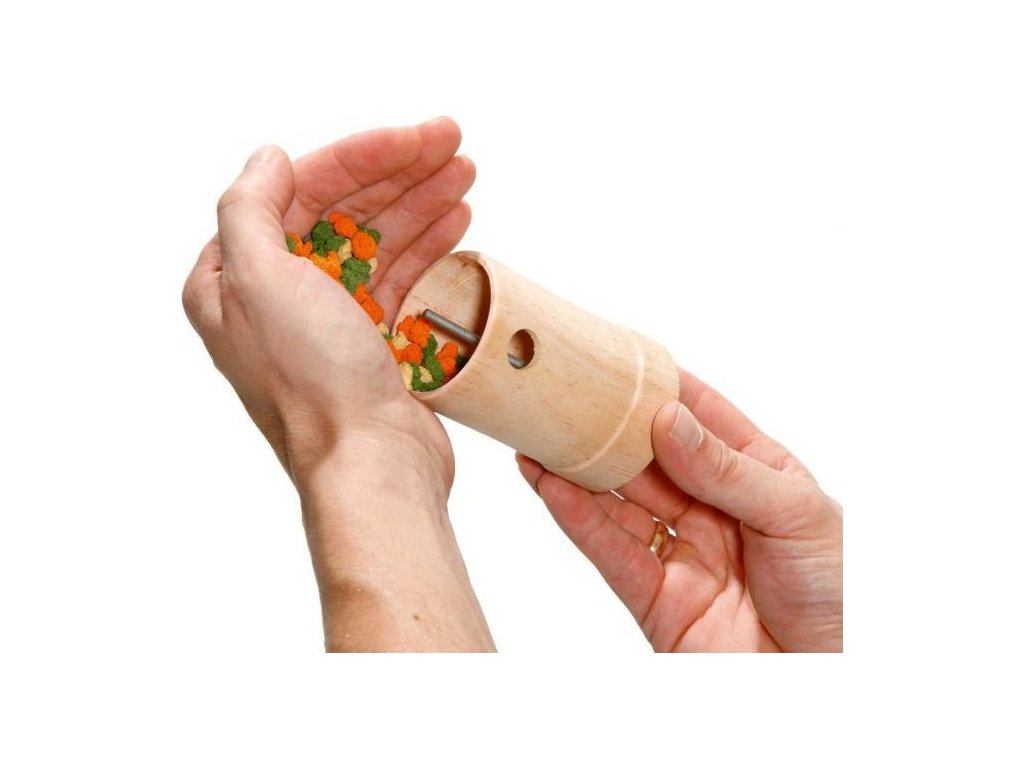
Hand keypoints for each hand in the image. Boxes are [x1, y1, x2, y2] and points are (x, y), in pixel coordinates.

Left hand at [183, 118, 472, 484]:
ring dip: (420, 202)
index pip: (298, 193)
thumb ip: (250, 208)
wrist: (372, 465)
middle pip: (342, 211)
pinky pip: (398, 276)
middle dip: (398, 172)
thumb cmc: (314, 384)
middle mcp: (277, 297)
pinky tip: (456, 220)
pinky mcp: (370, 343)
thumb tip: (268, 157)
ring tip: (464, 173)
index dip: (359, 157)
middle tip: (451, 143)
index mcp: (233, 280)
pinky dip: (426, 245)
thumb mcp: (258, 281)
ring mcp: (327, 320)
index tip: (413, 138)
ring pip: (376, 240)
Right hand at [517, 369, 841, 651]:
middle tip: (563, 396)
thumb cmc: (842, 591)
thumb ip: (725, 469)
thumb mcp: (795, 513)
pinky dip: (578, 519)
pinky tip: (552, 487)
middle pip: (648, 459)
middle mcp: (712, 508)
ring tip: (539, 436)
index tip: (617, 359)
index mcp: (754, 474)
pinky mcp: (657, 599)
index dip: (658, 388)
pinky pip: (612, 553)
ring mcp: (682, 553)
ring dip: (578, 471)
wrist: (835, 676)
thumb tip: (667, 420)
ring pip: (619, 503)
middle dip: (607, 428)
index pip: (699, 418)